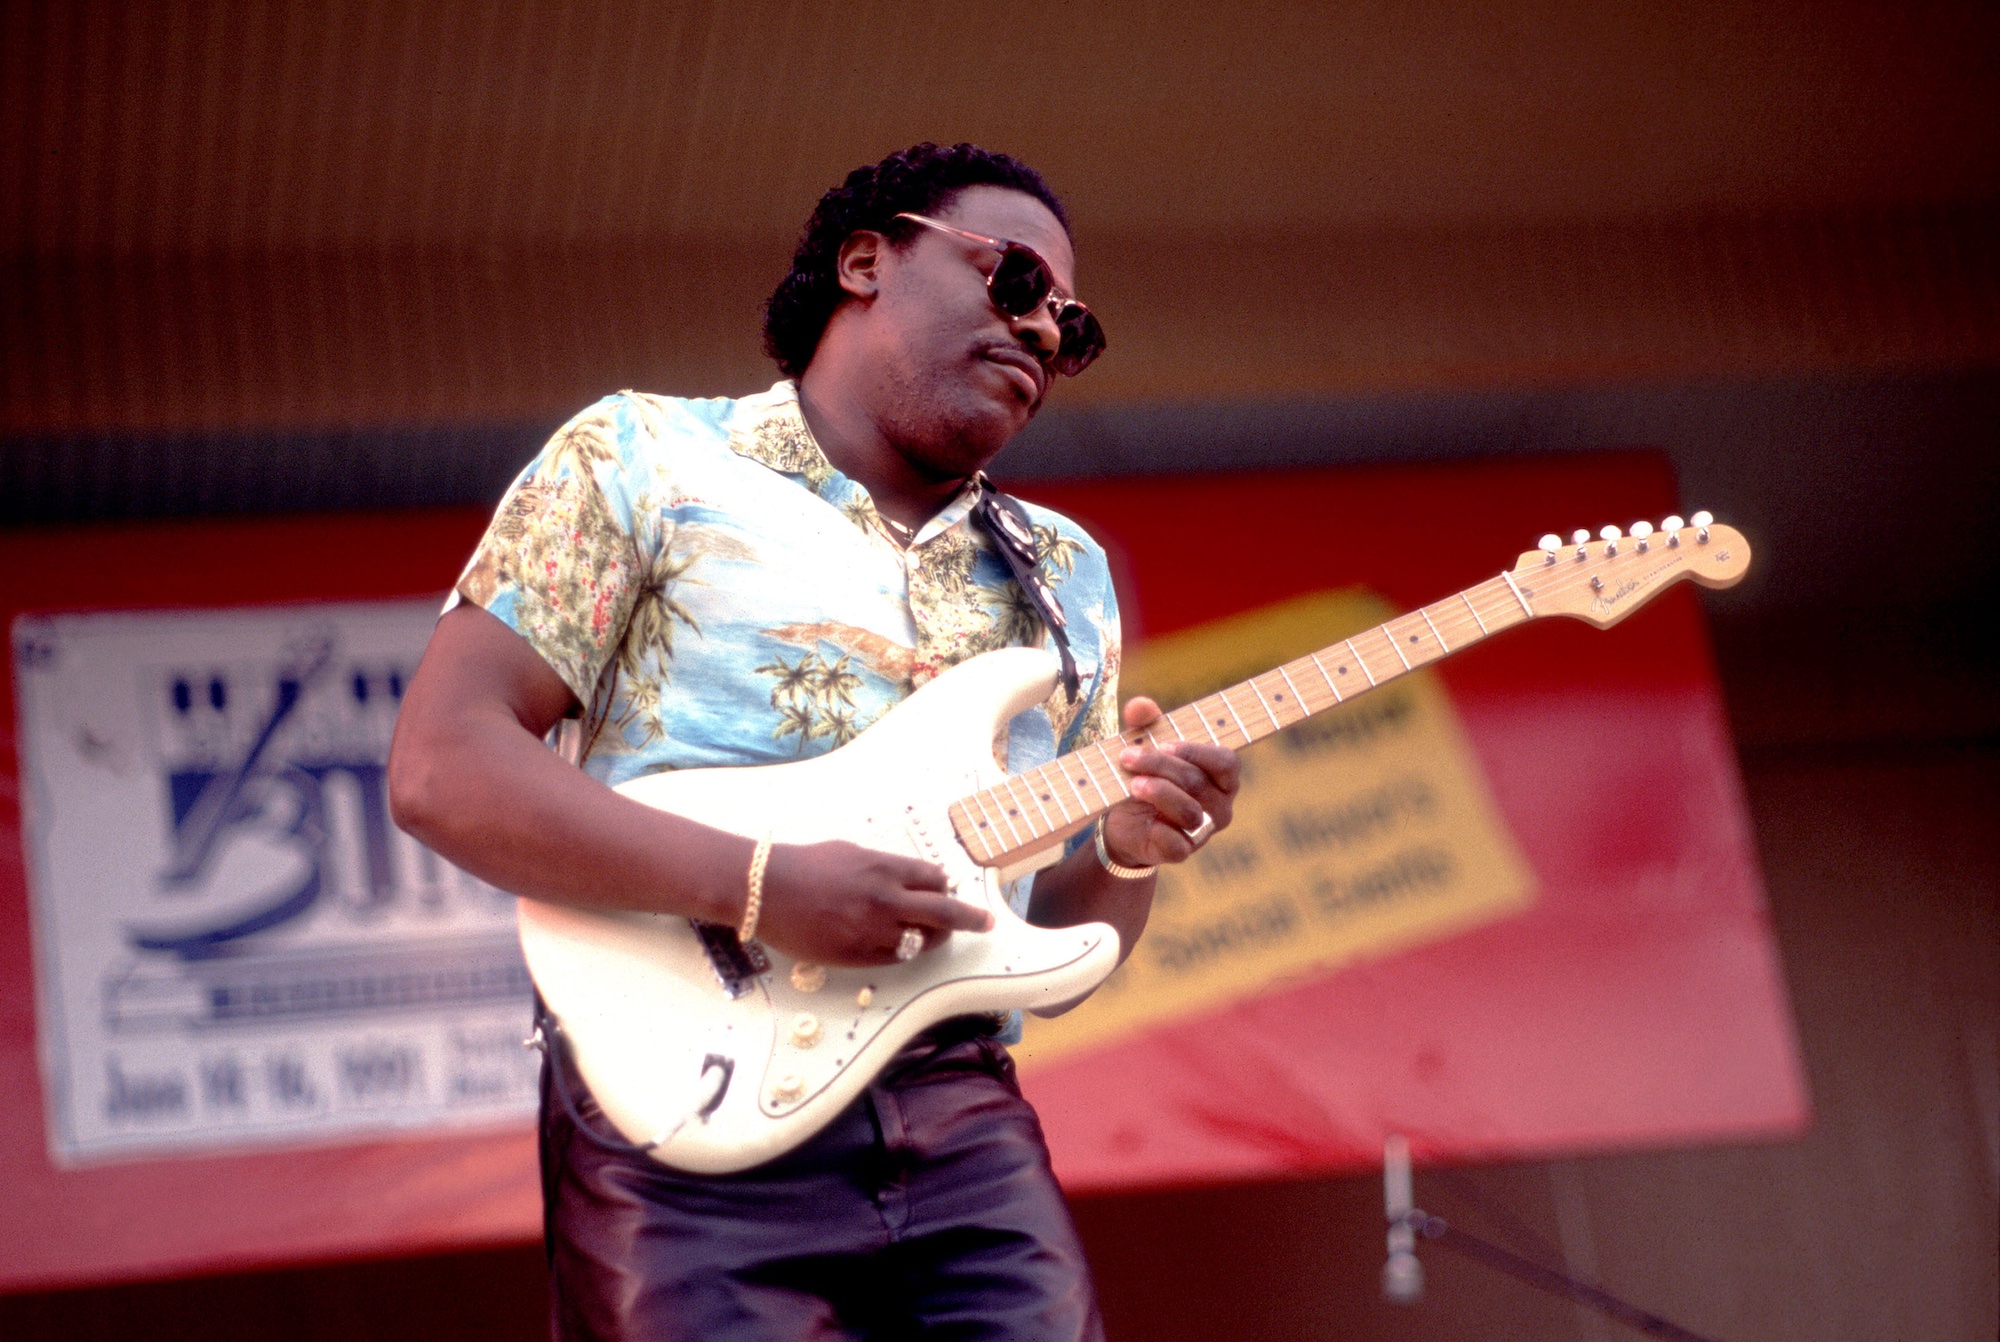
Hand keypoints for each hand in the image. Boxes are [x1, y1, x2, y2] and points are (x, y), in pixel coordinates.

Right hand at [753, 840, 992, 966]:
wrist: (765, 889)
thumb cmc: (806, 864)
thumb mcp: (852, 853)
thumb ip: (885, 867)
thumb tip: (912, 879)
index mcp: (886, 868)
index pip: (936, 880)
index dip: (946, 886)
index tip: (951, 890)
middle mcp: (886, 900)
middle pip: (945, 913)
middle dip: (971, 919)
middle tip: (986, 923)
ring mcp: (873, 930)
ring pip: (923, 941)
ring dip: (935, 938)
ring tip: (938, 936)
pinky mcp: (857, 955)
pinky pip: (896, 958)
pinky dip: (905, 950)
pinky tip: (903, 944)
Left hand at [1100, 696, 1241, 868]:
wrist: (1124, 822)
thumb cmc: (1146, 776)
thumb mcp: (1144, 746)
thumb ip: (1144, 724)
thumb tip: (1140, 705)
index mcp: (1220, 777)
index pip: (1226, 762)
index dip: (1197, 752)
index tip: (1165, 743)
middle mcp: (1219, 805)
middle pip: (1198, 782)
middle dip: (1160, 765)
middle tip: (1128, 756)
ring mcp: (1202, 831)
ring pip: (1189, 811)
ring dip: (1159, 793)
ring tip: (1133, 784)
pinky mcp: (1181, 852)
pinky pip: (1177, 844)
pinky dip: (1158, 830)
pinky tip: (1142, 819)